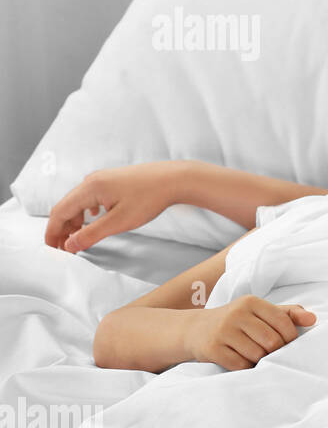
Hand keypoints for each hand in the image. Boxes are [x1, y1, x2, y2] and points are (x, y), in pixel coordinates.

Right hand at [45, 161, 190, 252]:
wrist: (175, 179)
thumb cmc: (150, 198)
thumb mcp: (119, 221)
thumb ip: (92, 234)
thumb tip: (70, 245)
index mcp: (89, 188)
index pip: (59, 212)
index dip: (53, 232)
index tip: (52, 249)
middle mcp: (92, 180)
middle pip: (67, 206)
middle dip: (62, 228)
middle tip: (64, 249)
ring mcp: (102, 179)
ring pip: (79, 202)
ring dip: (75, 221)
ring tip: (78, 238)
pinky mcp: (113, 180)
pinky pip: (91, 197)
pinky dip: (87, 212)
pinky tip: (94, 219)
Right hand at [185, 295, 316, 370]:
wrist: (195, 330)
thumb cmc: (237, 321)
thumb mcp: (260, 312)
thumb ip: (288, 314)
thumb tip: (313, 319)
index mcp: (252, 302)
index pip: (283, 322)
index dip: (291, 337)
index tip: (288, 343)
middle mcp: (237, 314)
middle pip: (272, 341)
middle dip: (276, 351)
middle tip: (272, 353)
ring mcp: (223, 331)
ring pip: (257, 354)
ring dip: (261, 360)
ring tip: (257, 356)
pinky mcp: (213, 349)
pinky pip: (241, 365)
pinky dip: (247, 367)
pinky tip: (244, 361)